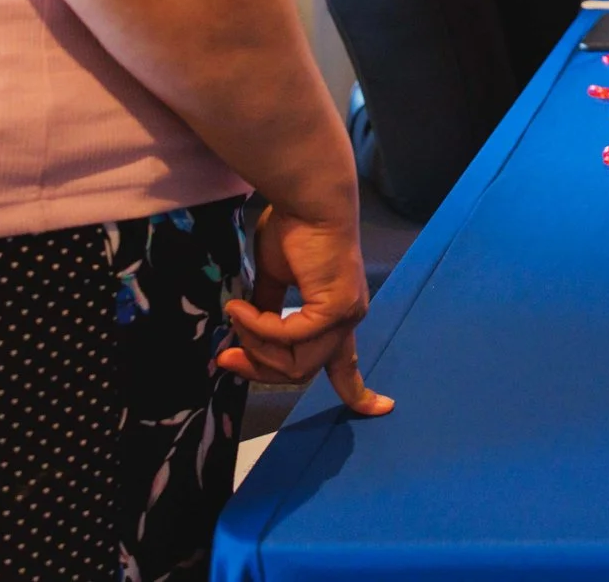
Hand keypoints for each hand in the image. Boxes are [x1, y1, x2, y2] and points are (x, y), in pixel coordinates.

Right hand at [217, 203, 394, 416]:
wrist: (309, 199)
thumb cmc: (294, 229)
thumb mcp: (274, 279)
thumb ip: (267, 311)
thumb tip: (245, 338)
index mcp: (336, 314)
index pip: (349, 364)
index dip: (360, 393)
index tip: (384, 410)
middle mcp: (348, 318)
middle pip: (301, 373)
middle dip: (259, 370)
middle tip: (224, 360)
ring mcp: (345, 315)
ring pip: (294, 363)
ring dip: (255, 346)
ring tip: (236, 317)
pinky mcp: (336, 308)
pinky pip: (289, 337)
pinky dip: (258, 327)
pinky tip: (241, 308)